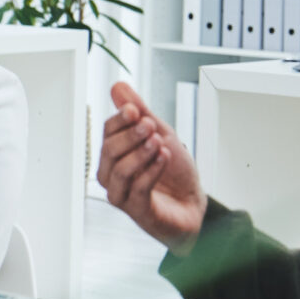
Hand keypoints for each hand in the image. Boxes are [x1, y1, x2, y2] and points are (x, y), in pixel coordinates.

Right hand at [96, 82, 206, 255]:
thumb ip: (141, 112)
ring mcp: (123, 196)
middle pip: (108, 151)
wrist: (193, 206)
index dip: (119, 120)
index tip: (134, 109)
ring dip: (140, 153)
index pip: (106, 134)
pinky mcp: (138, 212)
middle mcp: (113, 177)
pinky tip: (164, 157)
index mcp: (115, 157)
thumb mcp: (161, 135)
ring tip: (158, 142)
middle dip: (130, 135)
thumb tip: (118, 87)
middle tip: (149, 126)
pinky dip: (151, 171)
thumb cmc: (174, 175)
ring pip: (119, 171)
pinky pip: (137, 190)